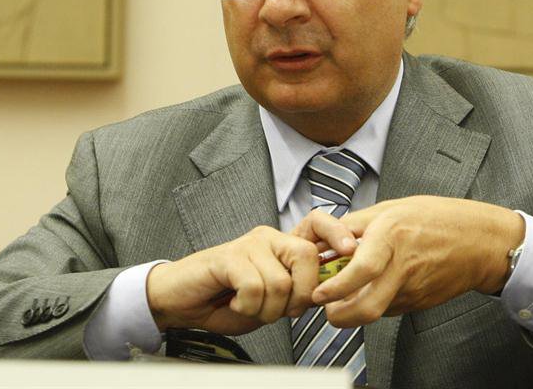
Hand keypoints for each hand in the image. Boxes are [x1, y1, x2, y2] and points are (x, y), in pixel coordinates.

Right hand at [145, 225, 348, 334]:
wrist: (182, 302)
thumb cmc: (227, 301)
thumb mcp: (271, 302)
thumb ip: (297, 293)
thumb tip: (327, 292)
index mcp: (282, 246)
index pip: (317, 223)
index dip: (337, 233)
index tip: (351, 251)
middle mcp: (268, 238)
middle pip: (306, 256)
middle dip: (300, 294)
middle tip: (281, 310)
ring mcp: (248, 244)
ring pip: (280, 282)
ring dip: (267, 309)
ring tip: (249, 307)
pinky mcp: (228, 257)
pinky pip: (254, 287)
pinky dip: (247, 306)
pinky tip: (235, 303)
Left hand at [292, 197, 524, 327]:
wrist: (481, 241)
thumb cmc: (438, 217)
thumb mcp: (391, 208)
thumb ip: (357, 224)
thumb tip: (328, 237)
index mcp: (392, 237)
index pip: (360, 270)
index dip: (336, 287)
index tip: (319, 293)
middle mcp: (403, 267)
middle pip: (367, 308)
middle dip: (340, 317)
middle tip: (327, 309)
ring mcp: (414, 289)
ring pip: (376, 311)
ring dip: (356, 309)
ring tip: (347, 294)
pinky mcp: (421, 303)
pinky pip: (391, 308)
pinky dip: (377, 303)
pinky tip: (377, 287)